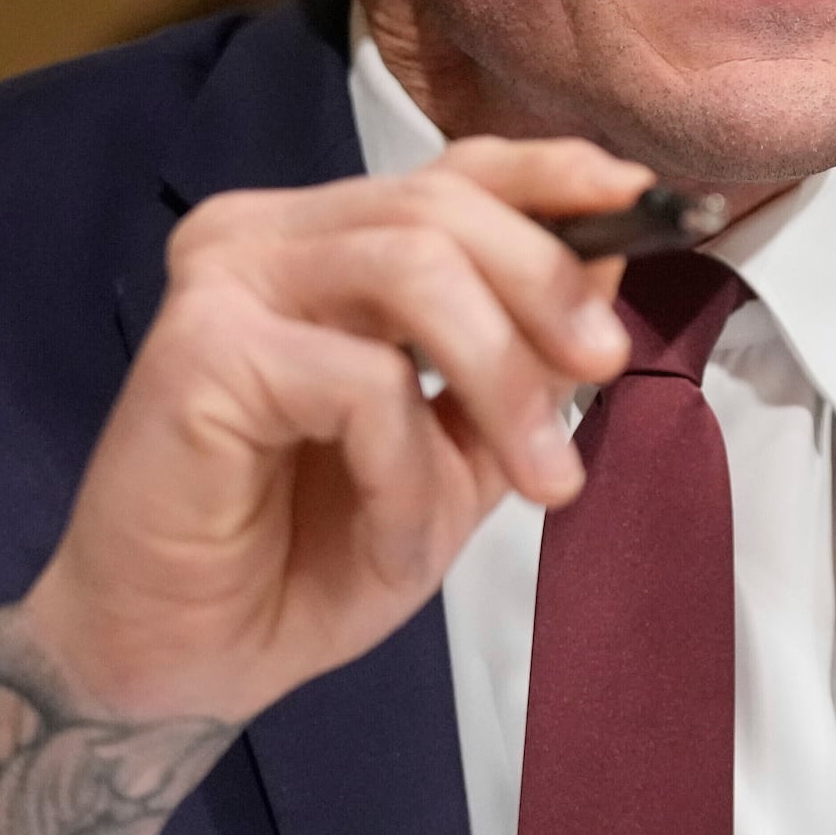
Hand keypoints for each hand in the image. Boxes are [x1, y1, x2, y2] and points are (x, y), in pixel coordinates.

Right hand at [0, 137, 646, 834]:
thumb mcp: (453, 454)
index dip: (555, 175)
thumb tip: (606, 263)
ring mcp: (223, 280)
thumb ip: (519, 360)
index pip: (453, 170)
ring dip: (500, 377)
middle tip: (608, 370)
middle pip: (442, 205)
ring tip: (542, 481)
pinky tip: (393, 535)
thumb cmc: (303, 557)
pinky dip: (406, 468)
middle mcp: (263, 235)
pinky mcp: (197, 348)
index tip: (655, 205)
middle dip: (547, 288)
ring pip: (412, 266)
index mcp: (320, 241)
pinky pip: (361, 381)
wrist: (180, 664)